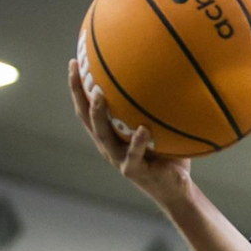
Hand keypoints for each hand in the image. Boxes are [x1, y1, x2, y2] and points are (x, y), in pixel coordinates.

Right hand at [68, 59, 192, 209]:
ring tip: (99, 95)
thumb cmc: (169, 155)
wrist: (176, 188)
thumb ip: (159, 108)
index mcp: (110, 135)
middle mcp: (109, 145)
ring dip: (99, 115)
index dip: (78, 87)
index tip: (74, 62)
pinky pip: (134, 156)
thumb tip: (170, 74)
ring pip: (103, 136)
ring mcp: (119, 159)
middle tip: (77, 70)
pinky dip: (137, 143)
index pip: (88, 108)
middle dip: (79, 93)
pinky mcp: (133, 171)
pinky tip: (143, 129)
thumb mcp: (161, 128)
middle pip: (86, 117)